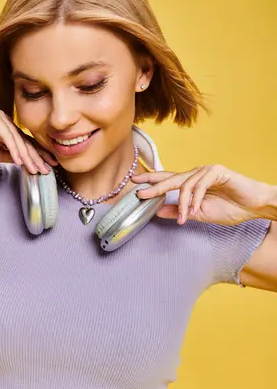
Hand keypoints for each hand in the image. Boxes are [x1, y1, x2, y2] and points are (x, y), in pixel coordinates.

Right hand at [0, 110, 57, 174]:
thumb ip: (9, 156)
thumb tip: (25, 163)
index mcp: (6, 132)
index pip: (25, 146)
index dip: (37, 157)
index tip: (48, 169)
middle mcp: (6, 123)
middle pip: (26, 142)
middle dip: (38, 158)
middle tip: (48, 170)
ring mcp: (1, 119)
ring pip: (19, 140)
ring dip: (28, 156)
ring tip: (36, 169)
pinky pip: (8, 136)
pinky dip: (14, 149)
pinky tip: (20, 160)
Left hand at [132, 165, 271, 225]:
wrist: (255, 206)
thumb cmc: (231, 209)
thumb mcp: (200, 214)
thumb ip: (180, 212)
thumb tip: (157, 212)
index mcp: (191, 182)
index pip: (167, 179)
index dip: (151, 180)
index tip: (133, 183)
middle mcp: (197, 173)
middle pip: (170, 178)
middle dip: (154, 186)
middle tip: (139, 194)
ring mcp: (206, 170)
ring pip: (185, 185)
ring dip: (182, 204)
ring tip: (182, 218)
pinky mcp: (217, 171)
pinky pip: (200, 185)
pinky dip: (195, 199)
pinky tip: (194, 209)